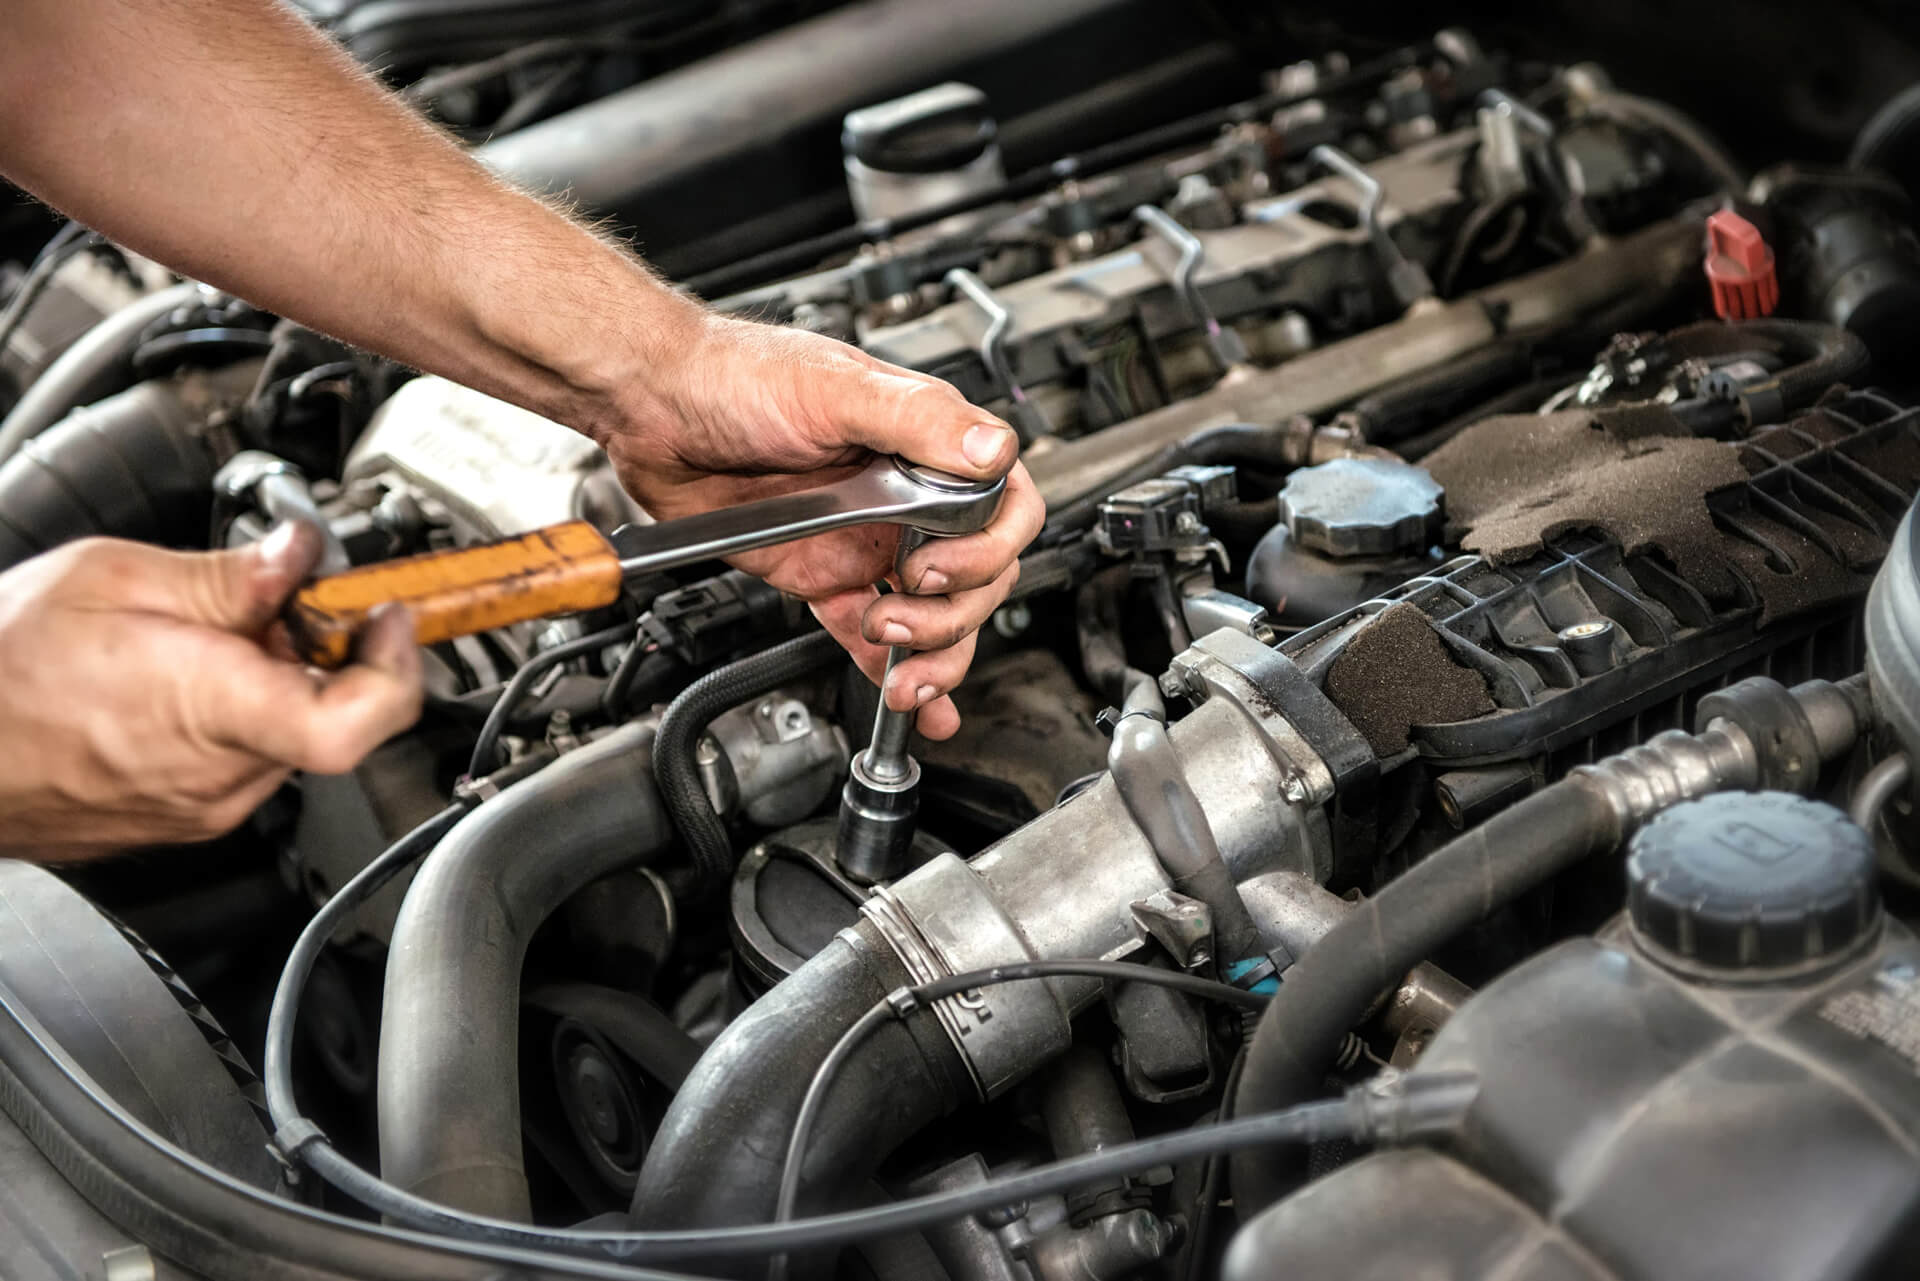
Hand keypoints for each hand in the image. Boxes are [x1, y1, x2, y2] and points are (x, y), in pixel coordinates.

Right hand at [0, 523, 420, 857]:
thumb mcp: (109, 578)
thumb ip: (226, 574)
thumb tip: (299, 557)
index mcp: (215, 708)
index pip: (364, 718)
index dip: (398, 664)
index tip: (386, 614)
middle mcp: (221, 774)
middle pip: (335, 715)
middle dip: (326, 651)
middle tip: (283, 602)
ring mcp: (201, 805)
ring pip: (290, 736)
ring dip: (280, 681)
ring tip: (211, 635)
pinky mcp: (182, 818)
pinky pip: (246, 760)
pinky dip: (242, 713)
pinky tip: (184, 677)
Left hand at [589, 315, 1044, 739]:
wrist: (653, 408)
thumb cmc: (735, 375)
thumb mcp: (835, 387)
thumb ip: (919, 420)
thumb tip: (993, 452)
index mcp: (924, 446)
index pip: (1003, 508)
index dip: (988, 551)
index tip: (941, 569)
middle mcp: (904, 496)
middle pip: (977, 576)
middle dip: (954, 616)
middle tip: (899, 617)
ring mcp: (866, 538)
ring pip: (932, 613)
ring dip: (932, 653)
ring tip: (899, 673)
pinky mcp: (823, 574)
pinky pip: (866, 631)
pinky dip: (888, 668)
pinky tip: (909, 700)